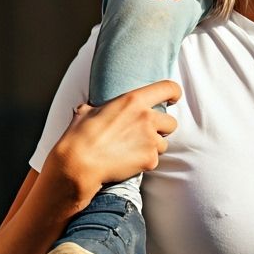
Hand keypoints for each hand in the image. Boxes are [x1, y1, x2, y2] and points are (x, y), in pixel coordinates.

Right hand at [47, 80, 180, 198]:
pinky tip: (128, 163)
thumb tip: (88, 108)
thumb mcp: (86, 112)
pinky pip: (154, 160)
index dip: (174, 93)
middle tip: (145, 134)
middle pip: (171, 122)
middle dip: (162, 129)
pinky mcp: (150, 159)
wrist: (78, 164)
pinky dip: (144, 162)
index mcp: (133, 100)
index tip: (173, 99)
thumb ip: (96, 107)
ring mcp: (150, 140)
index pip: (168, 88)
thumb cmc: (79, 136)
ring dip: (152, 147)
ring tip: (131, 150)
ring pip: (163, 143)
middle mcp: (147, 118)